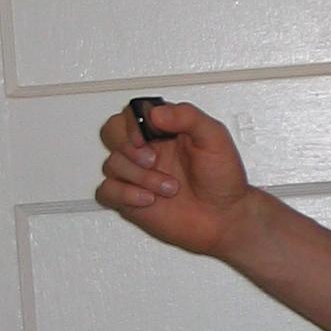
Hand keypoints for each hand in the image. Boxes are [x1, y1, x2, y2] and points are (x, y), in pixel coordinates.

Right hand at [95, 101, 252, 256]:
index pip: (133, 113)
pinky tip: (149, 199)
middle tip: (152, 159)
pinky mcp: (130, 198)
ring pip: (112, 163)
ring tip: (168, 187)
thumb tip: (156, 112)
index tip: (146, 137)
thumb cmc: (223, 180)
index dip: (132, 123)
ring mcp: (138, 173)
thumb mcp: (214, 138)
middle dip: (127, 146)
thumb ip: (187, 117)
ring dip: (140, 176)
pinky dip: (124, 194)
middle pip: (112, 132)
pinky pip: (107, 190)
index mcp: (165, 129)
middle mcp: (148, 149)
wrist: (224, 218)